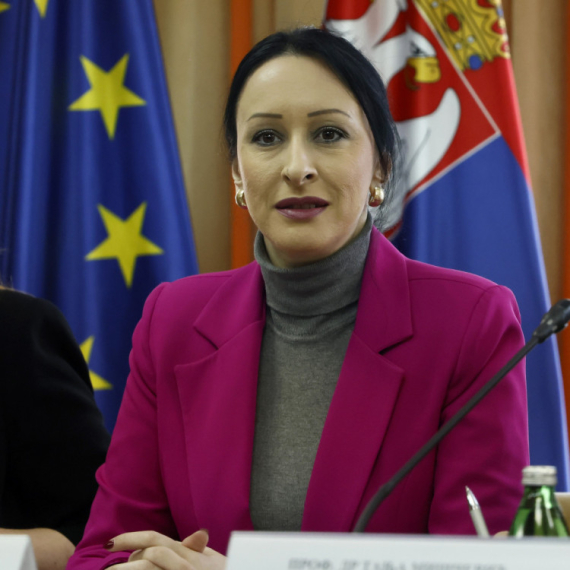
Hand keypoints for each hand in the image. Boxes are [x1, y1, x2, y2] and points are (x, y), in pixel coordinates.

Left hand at [107, 529, 225, 569]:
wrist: (239, 568)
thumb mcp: (213, 562)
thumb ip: (199, 549)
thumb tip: (201, 533)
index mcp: (187, 552)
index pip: (153, 539)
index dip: (130, 538)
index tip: (110, 543)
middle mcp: (184, 563)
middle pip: (146, 555)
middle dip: (126, 562)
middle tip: (110, 569)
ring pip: (148, 566)